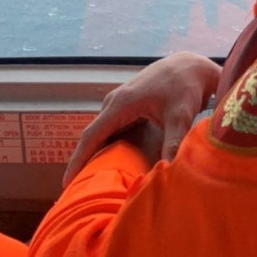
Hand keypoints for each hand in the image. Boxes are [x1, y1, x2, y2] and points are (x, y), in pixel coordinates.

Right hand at [63, 51, 220, 185]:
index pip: (91, 136)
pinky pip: (110, 129)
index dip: (78, 160)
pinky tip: (111, 162)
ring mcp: (118, 102)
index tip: (67, 182)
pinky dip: (108, 145)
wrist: (189, 66)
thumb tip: (166, 173)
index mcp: (120, 104)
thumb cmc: (184, 89)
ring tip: (91, 181)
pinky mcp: (126, 105)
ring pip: (101, 133)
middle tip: (78, 190)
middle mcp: (114, 102)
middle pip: (92, 136)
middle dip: (83, 162)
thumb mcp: (180, 117)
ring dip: (96, 154)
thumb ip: (172, 144)